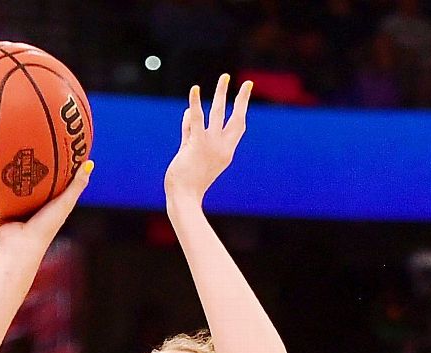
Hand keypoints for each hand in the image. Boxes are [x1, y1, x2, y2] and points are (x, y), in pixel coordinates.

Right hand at [0, 160, 93, 254]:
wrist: (21, 246)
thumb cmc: (46, 225)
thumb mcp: (64, 202)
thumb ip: (77, 184)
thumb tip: (90, 162)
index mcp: (48, 206)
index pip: (52, 183)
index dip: (51, 168)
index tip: (50, 150)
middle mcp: (32, 209)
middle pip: (28, 186)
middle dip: (24, 172)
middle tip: (21, 151)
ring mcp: (16, 213)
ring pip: (9, 194)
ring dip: (4, 183)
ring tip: (0, 163)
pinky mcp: (1, 217)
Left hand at [164, 74, 252, 201]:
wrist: (184, 197)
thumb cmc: (186, 181)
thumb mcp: (191, 154)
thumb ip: (190, 133)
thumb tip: (189, 113)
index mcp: (227, 153)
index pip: (238, 128)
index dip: (241, 111)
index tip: (244, 96)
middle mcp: (223, 147)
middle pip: (236, 118)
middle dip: (242, 99)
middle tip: (246, 83)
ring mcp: (211, 146)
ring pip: (218, 113)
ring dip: (222, 93)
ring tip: (225, 77)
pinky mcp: (198, 144)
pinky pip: (197, 119)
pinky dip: (196, 103)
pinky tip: (195, 90)